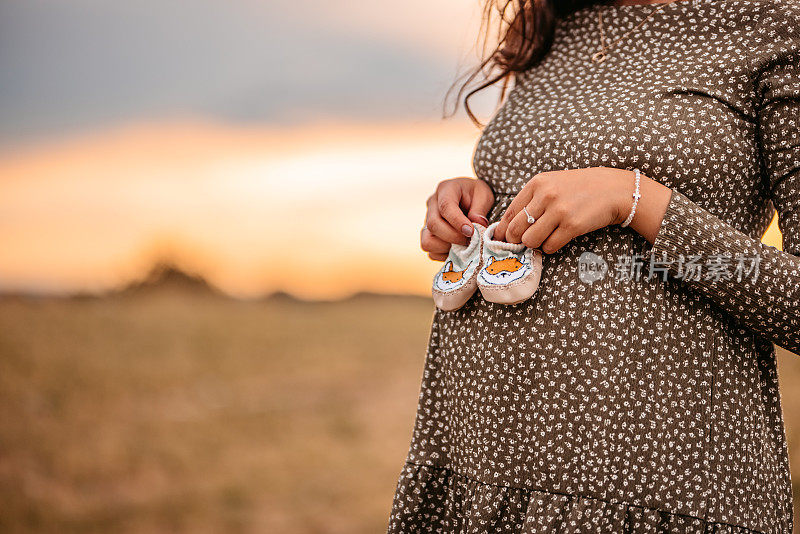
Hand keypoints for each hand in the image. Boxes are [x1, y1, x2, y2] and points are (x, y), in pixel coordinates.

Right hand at [421, 177, 493, 260]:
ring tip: (463, 245)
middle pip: (433, 224)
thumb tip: (477, 224)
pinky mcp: (428, 235)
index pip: (445, 206)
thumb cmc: (477, 195)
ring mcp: (427, 221)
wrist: (470, 200)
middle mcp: (432, 204)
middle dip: (453, 237)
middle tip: (470, 241)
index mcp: (446, 189)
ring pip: (427, 240)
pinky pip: (430, 251)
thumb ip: (480, 209)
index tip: (470, 232)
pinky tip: (457, 249)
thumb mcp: (484, 195)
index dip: (457, 221)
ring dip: (446, 247)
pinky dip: (444, 254)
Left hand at [494, 167, 646, 253]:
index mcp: (537, 183)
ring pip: (529, 240)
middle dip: (516, 241)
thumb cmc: (579, 188)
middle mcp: (545, 195)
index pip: (509, 212)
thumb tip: (506, 227)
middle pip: (515, 230)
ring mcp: (559, 210)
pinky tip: (558, 239)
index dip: (503, 230)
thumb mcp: (551, 184)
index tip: (504, 238)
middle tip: (523, 242)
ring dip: (535, 244)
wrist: (613, 190)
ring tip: (544, 238)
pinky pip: (549, 246)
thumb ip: (530, 201)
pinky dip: (550, 247)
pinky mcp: (572, 225)